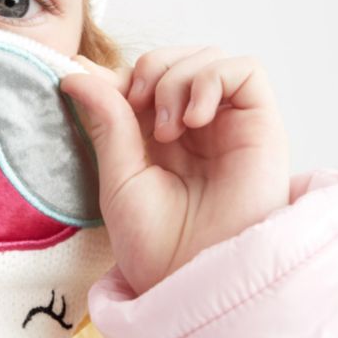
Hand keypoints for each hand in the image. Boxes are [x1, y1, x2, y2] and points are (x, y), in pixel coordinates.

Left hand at [60, 45, 290, 294]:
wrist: (192, 280)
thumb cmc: (156, 244)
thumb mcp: (117, 176)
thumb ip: (106, 119)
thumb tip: (76, 69)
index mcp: (158, 139)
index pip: (141, 78)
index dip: (117, 73)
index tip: (84, 81)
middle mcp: (196, 127)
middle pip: (174, 59)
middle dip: (147, 70)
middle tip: (134, 108)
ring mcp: (229, 124)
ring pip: (207, 57)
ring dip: (175, 78)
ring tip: (167, 130)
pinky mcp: (262, 125)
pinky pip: (245, 70)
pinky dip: (212, 79)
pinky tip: (195, 119)